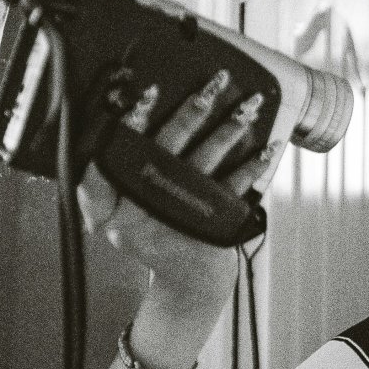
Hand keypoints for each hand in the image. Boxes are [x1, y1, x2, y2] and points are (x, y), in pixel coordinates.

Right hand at [77, 70, 272, 312]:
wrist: (185, 286)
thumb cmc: (150, 239)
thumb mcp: (109, 220)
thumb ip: (100, 184)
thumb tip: (112, 125)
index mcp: (111, 208)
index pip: (116, 156)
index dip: (131, 125)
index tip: (149, 94)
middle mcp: (143, 213)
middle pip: (167, 149)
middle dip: (193, 110)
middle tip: (214, 81)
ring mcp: (180, 218)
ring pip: (205, 161)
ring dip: (229, 128)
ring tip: (247, 105)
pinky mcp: (212, 226)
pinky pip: (235, 188)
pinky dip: (252, 166)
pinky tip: (267, 148)